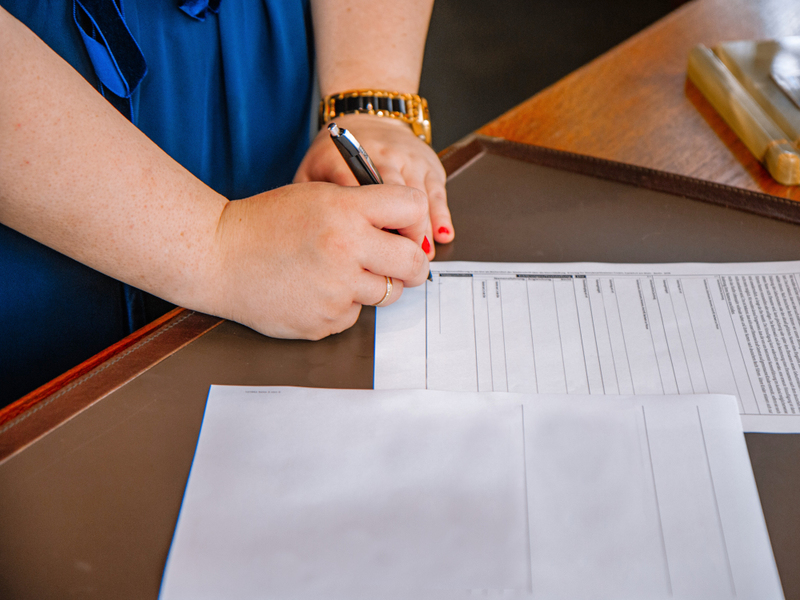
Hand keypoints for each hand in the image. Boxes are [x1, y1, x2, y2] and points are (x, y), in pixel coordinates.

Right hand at [208, 182, 429, 339]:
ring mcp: (336, 290)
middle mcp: (346, 250)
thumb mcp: (318, 196)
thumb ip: (365, 208)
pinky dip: (343, 304)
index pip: (413, 208)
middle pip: (414, 263)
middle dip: (411, 264)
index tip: (404, 229)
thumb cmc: (266, 223)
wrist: (218, 256)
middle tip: (398, 262)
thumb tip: (408, 231)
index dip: (412, 219)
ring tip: (342, 271)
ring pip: (389, 294)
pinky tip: (316, 289)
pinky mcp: (324, 321)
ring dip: (375, 285)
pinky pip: (355, 314)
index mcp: (346, 211)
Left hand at [294, 114, 453, 258]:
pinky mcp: (428, 163)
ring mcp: (407, 158)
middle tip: (398, 263)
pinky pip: (436, 192)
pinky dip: (440, 215)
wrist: (367, 120)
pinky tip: (441, 236)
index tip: (367, 253)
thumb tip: (309, 239)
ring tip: (419, 257)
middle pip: (392, 196)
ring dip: (421, 228)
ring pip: (418, 197)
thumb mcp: (311, 173)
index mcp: (346, 159)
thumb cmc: (335, 156)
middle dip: (399, 231)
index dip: (365, 226)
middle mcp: (380, 155)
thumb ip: (307, 201)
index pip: (356, 194)